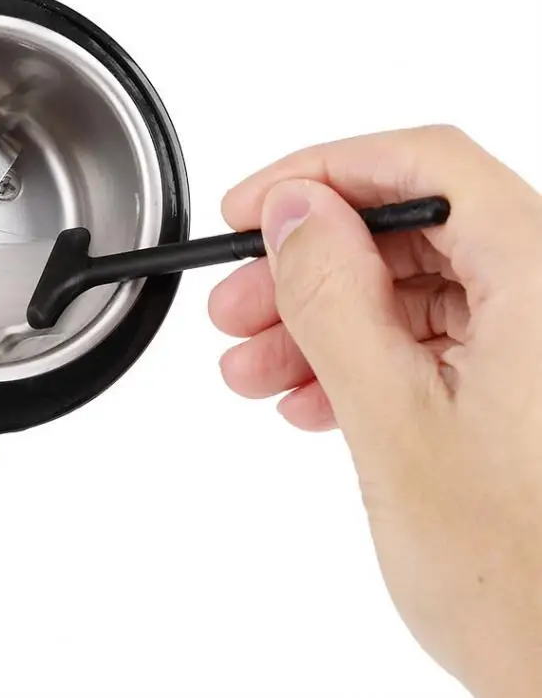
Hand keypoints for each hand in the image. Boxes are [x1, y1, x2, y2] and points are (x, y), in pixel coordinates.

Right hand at [209, 126, 541, 696]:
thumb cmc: (526, 586)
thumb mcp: (395, 423)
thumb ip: (335, 299)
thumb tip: (294, 214)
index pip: (426, 164)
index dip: (323, 172)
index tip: (254, 209)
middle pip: (411, 228)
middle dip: (309, 264)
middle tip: (238, 303)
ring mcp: (538, 345)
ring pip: (412, 288)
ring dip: (323, 321)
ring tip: (256, 367)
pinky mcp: (523, 387)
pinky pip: (431, 342)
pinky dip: (361, 361)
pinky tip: (311, 398)